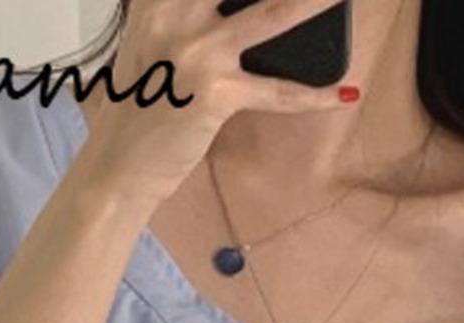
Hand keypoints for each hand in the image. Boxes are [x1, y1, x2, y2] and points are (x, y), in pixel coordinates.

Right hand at [74, 0, 356, 205]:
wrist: (117, 166)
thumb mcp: (148, 44)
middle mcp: (175, 13)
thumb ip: (181, 15)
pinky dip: (315, 96)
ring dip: (315, 2)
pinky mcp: (216, 94)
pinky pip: (278, 92)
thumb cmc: (137, 107)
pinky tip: (346, 93)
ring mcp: (198, 52)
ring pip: (273, 14)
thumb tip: (230, 10)